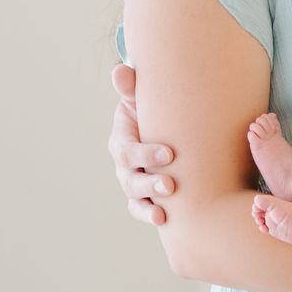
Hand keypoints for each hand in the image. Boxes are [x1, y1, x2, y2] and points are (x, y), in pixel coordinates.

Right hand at [108, 63, 176, 224]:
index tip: (170, 153)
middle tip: (171, 184)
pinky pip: (141, 208)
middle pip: (129, 178)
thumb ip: (133, 86)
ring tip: (163, 212)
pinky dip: (149, 215)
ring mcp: (133, 180)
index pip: (127, 149)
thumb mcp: (143, 96)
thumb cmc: (157, 107)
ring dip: (148, 205)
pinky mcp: (144, 194)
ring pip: (135, 197)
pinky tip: (164, 220)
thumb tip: (120, 71)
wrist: (168, 122)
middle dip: (149, 183)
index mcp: (123, 137)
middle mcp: (124, 162)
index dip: (145, 153)